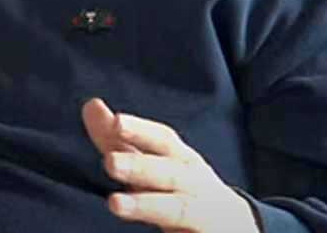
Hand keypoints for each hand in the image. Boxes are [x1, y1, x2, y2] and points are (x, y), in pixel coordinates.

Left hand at [81, 98, 259, 232]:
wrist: (236, 227)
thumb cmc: (184, 188)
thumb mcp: (154, 162)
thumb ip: (119, 140)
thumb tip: (91, 105)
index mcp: (182, 160)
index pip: (163, 140)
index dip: (140, 131)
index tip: (117, 122)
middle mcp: (196, 183)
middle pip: (170, 173)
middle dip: (142, 166)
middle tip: (110, 162)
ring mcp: (203, 213)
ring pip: (177, 208)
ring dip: (147, 205)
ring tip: (115, 203)